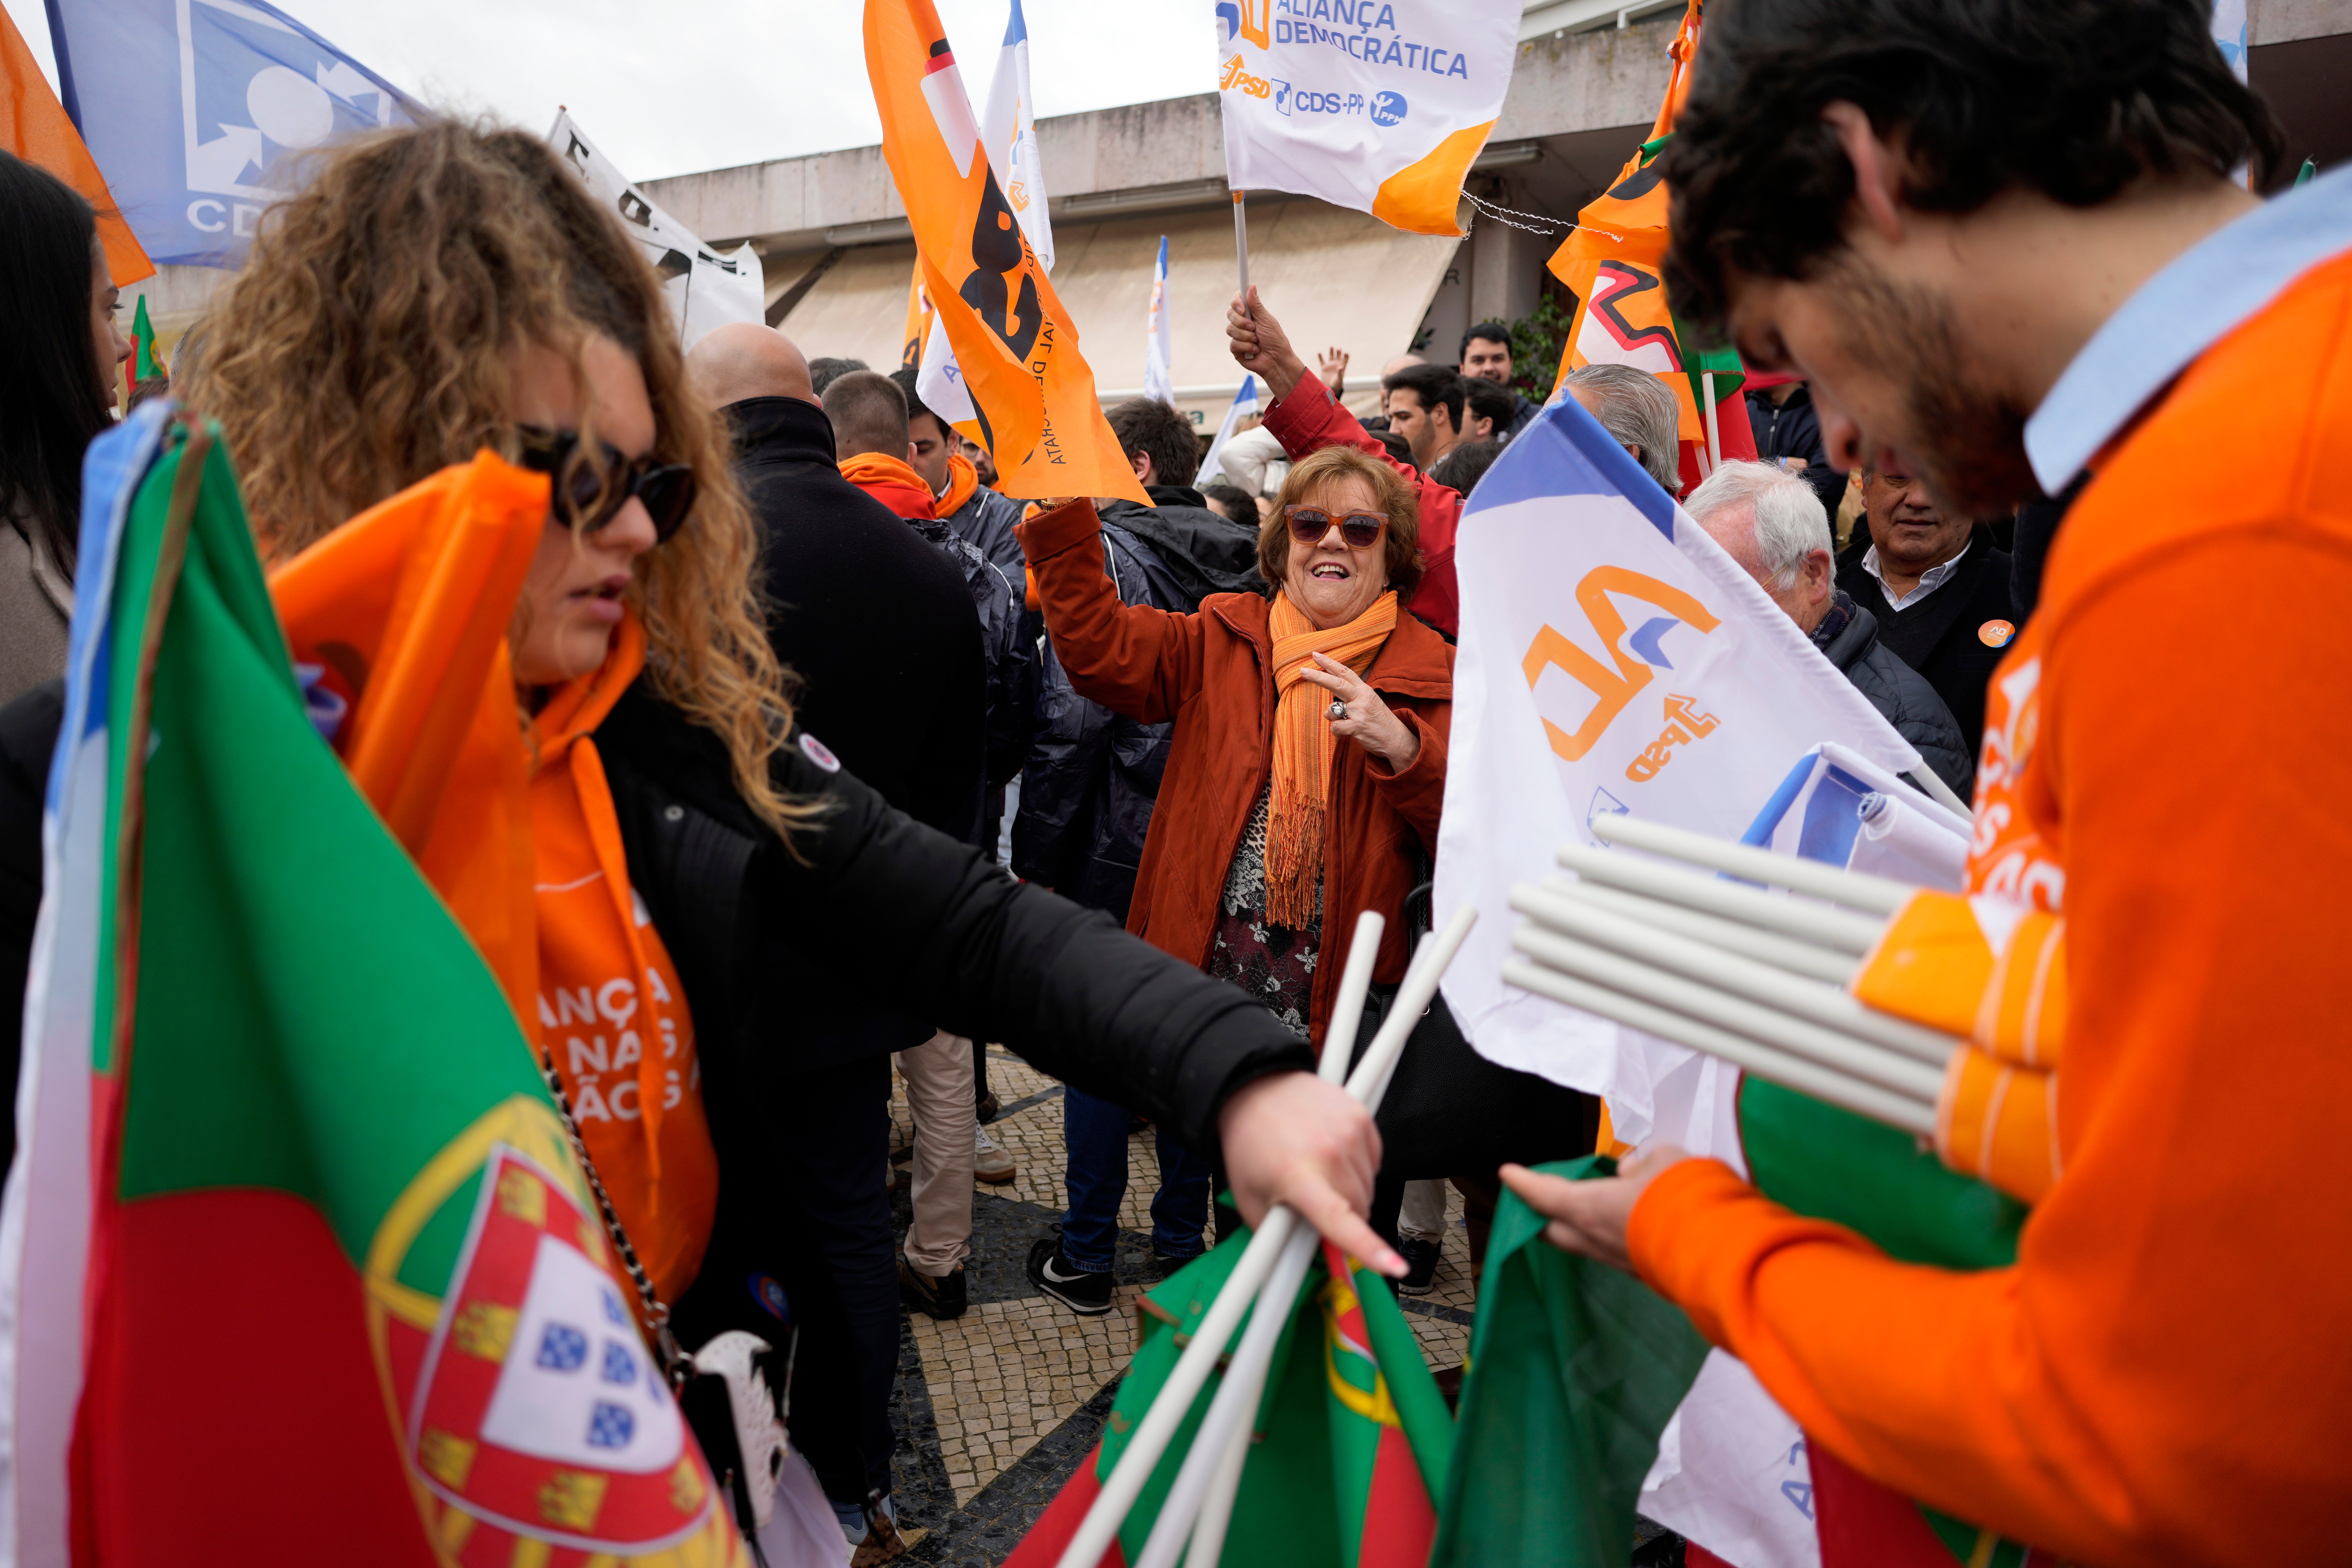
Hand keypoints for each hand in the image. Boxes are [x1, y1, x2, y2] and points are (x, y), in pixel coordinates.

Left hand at [1218, 1070, 1403, 1275]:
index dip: (1369, 1248)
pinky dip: (1357, 1168)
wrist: (1254, 1088)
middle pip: (1360, 1209)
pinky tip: (1331, 1155)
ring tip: (1317, 1172)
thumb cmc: (1251, 1147)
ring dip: (1351, 1193)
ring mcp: (1349, 1130)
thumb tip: (1308, 1266)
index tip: (1395, 1268)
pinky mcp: (1361, 1116)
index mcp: (1298, 1176)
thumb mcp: (1252, 1200)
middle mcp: (1329, 1151)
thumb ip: (1278, 1240)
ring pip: (1369, 1188)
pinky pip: (1374, 1161)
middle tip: (1314, 1205)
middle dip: (1343, 1220)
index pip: (1340, 1219)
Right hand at [1226, 287, 1306, 401]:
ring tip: (1257, 341)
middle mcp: (1242, 322)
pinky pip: (1233, 343)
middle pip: (1230, 314)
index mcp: (1250, 313)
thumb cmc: (1275, 340)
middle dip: (1242, 322)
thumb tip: (1251, 286)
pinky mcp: (1236, 349)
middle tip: (1254, 328)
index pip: (1237, 301)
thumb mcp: (1267, 320)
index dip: (1236, 302)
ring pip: (1231, 329)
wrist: (1277, 361)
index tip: (1243, 308)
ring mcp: (1238, 335)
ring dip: (1247, 336)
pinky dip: (1246, 347)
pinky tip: (1255, 350)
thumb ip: (1256, 305)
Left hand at [1299, 652, 1417, 772]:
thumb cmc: (1379, 722)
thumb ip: (1348, 702)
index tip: (1315, 655)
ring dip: (1334, 718)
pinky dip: (1337, 732)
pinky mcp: (1357, 727)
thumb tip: (1328, 710)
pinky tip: (1347, 734)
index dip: (1330, 663)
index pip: (1345, 672)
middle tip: (1302, 670)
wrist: (1397, 740)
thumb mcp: (1368, 704)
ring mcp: (1359, 712)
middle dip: (1318, 676)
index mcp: (1365, 690)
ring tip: (1348, 723)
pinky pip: (1335, 727)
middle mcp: (1362, 698)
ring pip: (1332, 710)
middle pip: (1336, 684)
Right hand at [1316, 346, 1349, 396]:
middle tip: (1338, 349)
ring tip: (1332, 347)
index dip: (1346, 355)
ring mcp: (1330, 364)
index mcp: (1342, 365)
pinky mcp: (1324, 367)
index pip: (1345, 358)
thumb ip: (1340, 372)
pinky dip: (1320, 357)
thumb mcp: (1339, 378)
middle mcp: (1336, 363)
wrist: (1330, 387)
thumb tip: (1340, 367)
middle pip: (1338, 355)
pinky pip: (1322, 360)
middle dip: (1339, 351)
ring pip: (1331, 355)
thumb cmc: (1336, 383)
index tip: (1345, 353)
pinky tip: (1319, 353)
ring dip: (1331, 351)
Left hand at [1499, 1145, 1692, 1272]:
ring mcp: (1621, 1263)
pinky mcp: (1646, 1275)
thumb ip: (1641, 1164)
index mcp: (1590, 1208)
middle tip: (1532, 1203)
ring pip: (1587, 1245)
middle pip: (1553, 1232)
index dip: (1523, 1183)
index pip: (1544, 1195)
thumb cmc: (1686, 1195)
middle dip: (1539, 1217)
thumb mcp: (1663, 1160)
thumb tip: (1628, 1175)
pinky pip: (1617, 1253)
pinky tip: (1624, 1225)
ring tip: (1580, 1209)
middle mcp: (1597, 1241)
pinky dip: (1611, 1237)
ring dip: (1579, 1228)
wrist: (1723, 1249)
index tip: (1506, 1173)